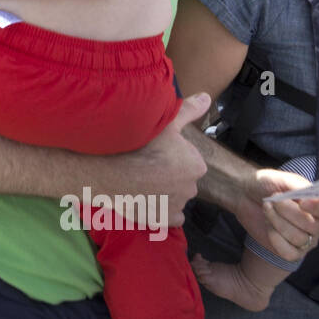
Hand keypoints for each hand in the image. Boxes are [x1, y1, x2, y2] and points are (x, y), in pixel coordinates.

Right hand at [106, 93, 209, 225]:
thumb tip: (206, 97)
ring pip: (174, 197)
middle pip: (181, 180)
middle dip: (169, 175)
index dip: (172, 157)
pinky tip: (148, 199)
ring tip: (142, 182)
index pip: (188, 162)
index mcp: (195, 165)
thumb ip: (188, 110)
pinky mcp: (162, 220)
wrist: (112, 172)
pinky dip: (161, 210)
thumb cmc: (139, 145)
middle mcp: (191, 188)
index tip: (156, 152)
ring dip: (164, 192)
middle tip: (146, 165)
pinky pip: (169, 216)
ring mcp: (176, 206)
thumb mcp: (165, 122)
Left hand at [230, 168, 318, 261]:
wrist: (245, 194)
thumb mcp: (283, 179)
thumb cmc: (268, 184)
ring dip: (278, 221)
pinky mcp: (292, 252)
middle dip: (290, 213)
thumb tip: (316, 195)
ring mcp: (308, 240)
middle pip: (317, 228)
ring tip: (267, 208)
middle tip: (273, 200)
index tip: (303, 202)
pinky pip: (289, 253)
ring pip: (299, 238)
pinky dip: (275, 238)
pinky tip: (268, 226)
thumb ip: (302, 186)